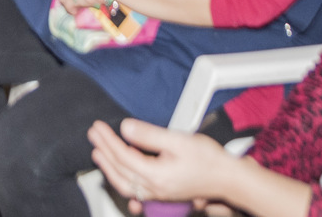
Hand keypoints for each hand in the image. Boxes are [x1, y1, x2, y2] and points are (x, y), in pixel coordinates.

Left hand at [88, 119, 234, 208]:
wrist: (227, 178)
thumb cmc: (209, 159)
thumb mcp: (178, 140)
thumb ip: (149, 135)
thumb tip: (126, 128)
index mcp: (156, 175)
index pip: (123, 156)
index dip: (108, 140)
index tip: (98, 127)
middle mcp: (154, 188)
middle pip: (120, 170)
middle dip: (104, 151)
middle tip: (93, 135)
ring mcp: (158, 194)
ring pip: (124, 184)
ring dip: (109, 167)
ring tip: (98, 154)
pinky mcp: (163, 194)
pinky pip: (135, 190)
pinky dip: (122, 180)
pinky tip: (119, 173)